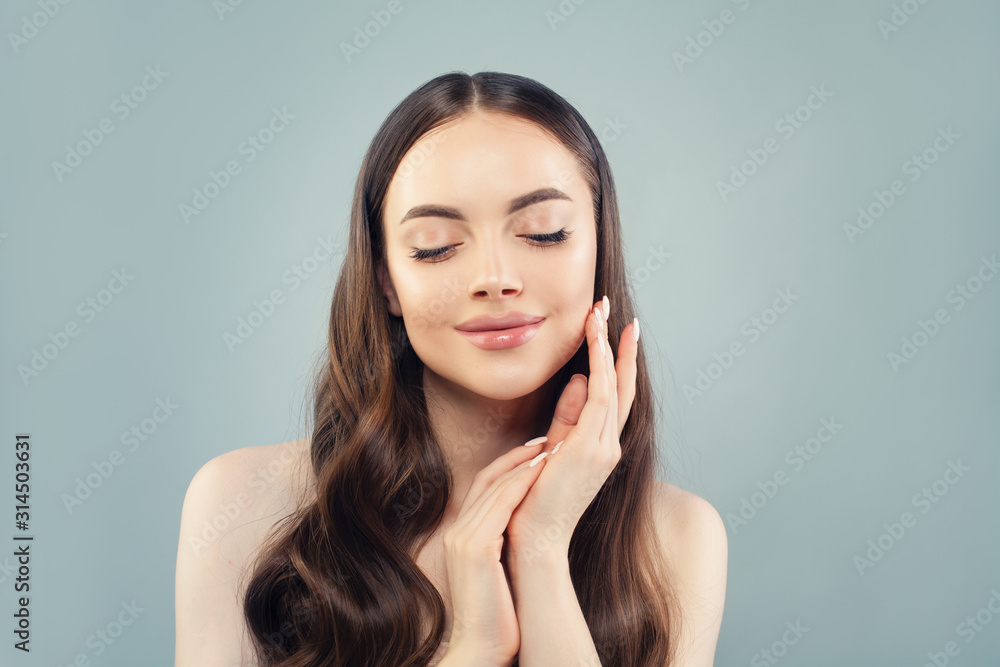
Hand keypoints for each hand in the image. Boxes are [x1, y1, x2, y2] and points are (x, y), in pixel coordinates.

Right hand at [441, 442, 551, 664]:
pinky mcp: (475, 549)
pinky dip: (520, 484)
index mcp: (462, 536)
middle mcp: (458, 532)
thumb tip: (523, 530)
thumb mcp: (495, 573)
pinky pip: (499, 505)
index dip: (508, 466)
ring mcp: (463, 539)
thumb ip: (501, 546)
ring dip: (523, 466)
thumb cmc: (497, 617)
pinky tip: (541, 473)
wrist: (481, 650)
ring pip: (494, 488)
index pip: (483, 487)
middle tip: (545, 441)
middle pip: (486, 479)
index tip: (533, 452)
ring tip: (549, 451)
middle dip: (516, 457)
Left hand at [504, 296, 638, 560]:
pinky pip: (603, 396)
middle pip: (622, 385)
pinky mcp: (590, 449)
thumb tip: (575, 381)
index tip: (616, 330)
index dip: (618, 362)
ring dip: (607, 346)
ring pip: (614, 384)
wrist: (532, 540)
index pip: (616, 397)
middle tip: (611, 309)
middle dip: (617, 345)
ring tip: (601, 313)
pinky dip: (602, 365)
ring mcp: (604, 448)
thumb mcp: (551, 451)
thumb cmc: (534, 501)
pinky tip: (595, 340)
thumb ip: (565, 418)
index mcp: (600, 449)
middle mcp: (609, 446)